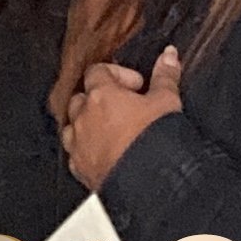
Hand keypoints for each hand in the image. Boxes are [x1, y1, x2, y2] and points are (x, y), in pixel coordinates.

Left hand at [60, 45, 183, 191]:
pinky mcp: (80, 169)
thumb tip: (169, 55)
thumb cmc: (154, 141)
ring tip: (110, 130)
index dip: (117, 74)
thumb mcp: (166, 101)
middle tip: (123, 106)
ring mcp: (78, 144)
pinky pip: (75, 153)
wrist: (148, 184)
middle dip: (99, 99)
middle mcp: (83, 118)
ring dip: (87, 124)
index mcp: (102, 95)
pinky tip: (103, 154)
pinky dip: (86, 150)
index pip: (98, 71)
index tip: (137, 85)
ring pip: (72, 126)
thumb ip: (165, 76)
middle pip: (81, 98)